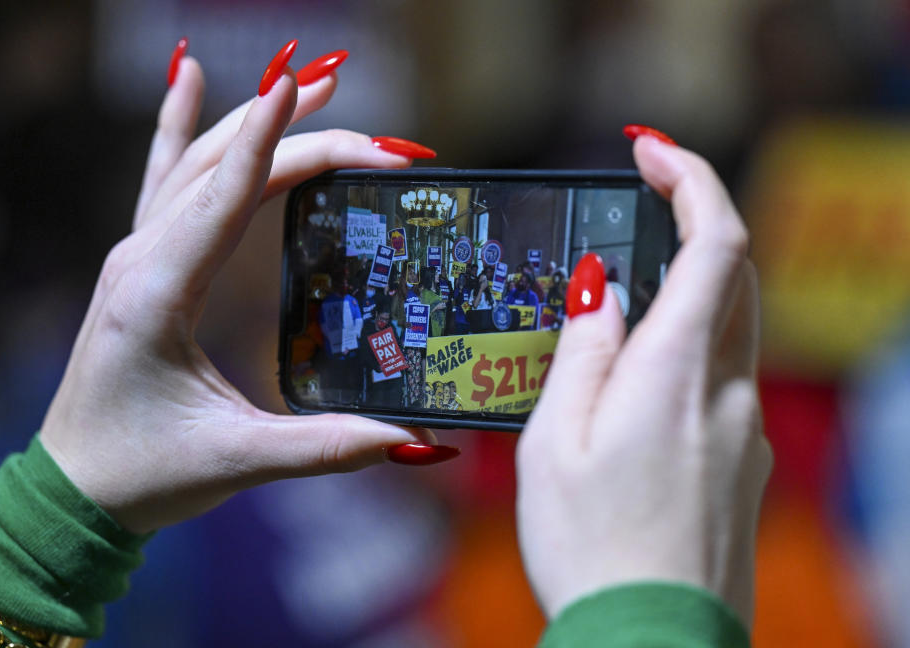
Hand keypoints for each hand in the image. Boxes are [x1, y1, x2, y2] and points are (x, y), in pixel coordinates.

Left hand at [40, 48, 437, 533]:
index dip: (270, 140)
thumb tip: (412, 439)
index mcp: (157, 296)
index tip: (299, 85)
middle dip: (295, 138)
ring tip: (307, 85)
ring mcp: (136, 258)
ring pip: (195, 165)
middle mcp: (141, 262)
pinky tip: (188, 79)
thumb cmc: (142, 472)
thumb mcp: (237, 460)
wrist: (76, 487)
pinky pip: (164, 180)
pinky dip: (179, 128)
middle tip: (370, 133)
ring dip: (251, 123)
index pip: (223, 197)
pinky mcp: (143, 266)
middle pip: (222, 171)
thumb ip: (327, 446)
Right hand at [516, 136, 771, 624]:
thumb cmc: (591, 549)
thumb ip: (582, 352)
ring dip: (684, 290)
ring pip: (728, 326)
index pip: (716, 242)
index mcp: (674, 373)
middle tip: (635, 209)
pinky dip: (684, 350)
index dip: (691, 179)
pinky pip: (719, 379)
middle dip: (690, 224)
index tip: (650, 150)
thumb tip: (600, 289)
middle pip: (732, 275)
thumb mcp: (553, 442)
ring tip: (616, 305)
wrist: (653, 642)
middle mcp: (725, 392)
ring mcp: (742, 429)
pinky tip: (634, 385)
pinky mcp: (741, 461)